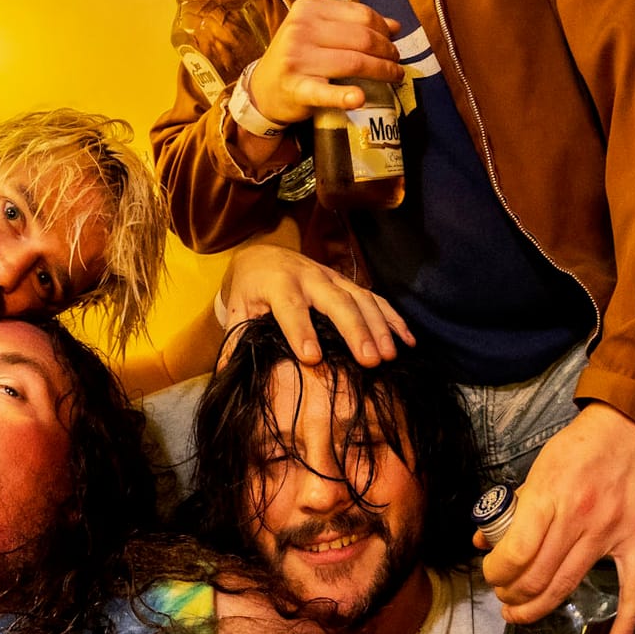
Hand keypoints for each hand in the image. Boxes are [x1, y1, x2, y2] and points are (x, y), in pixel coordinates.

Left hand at [218, 245, 413, 367]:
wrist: (263, 257)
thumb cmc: (250, 291)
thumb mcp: (239, 310)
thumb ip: (236, 341)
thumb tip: (226, 376)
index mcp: (277, 284)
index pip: (290, 307)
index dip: (300, 331)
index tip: (312, 358)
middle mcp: (309, 277)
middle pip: (335, 301)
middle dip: (354, 330)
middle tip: (370, 360)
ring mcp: (333, 278)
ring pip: (361, 299)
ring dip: (379, 326)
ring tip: (390, 355)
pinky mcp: (348, 283)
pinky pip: (375, 298)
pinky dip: (393, 318)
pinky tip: (407, 341)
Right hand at [245, 0, 404, 125]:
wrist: (263, 89)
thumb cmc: (296, 57)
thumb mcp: (317, 32)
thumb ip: (352, 25)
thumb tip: (394, 26)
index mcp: (308, 8)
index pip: (361, 14)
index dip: (383, 29)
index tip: (392, 41)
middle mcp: (301, 29)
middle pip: (361, 37)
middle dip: (387, 50)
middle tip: (396, 61)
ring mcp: (297, 59)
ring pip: (354, 62)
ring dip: (382, 70)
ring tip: (394, 75)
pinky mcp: (297, 88)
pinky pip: (326, 92)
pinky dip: (345, 96)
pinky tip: (359, 99)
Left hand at [474, 404, 634, 633]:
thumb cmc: (581, 446)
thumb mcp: (538, 468)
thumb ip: (514, 508)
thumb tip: (484, 541)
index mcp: (550, 498)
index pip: (515, 553)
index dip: (496, 574)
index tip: (491, 575)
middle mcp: (579, 519)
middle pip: (538, 578)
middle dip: (512, 595)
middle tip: (503, 597)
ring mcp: (611, 533)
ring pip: (569, 587)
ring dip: (538, 607)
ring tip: (521, 612)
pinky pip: (633, 591)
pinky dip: (623, 623)